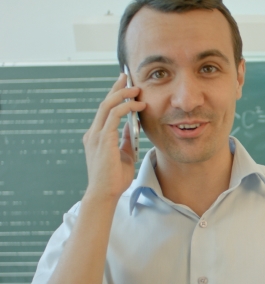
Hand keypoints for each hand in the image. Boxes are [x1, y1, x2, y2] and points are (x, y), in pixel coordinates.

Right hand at [82, 73, 145, 199]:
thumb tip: (131, 127)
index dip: (114, 95)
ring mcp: (97, 136)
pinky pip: (114, 116)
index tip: (124, 84)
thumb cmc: (114, 178)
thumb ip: (125, 139)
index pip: (105, 110)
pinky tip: (138, 105)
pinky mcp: (103, 140)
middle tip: (127, 76)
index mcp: (96, 136)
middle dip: (117, 88)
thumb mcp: (123, 154)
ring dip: (123, 95)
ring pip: (108, 106)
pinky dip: (126, 108)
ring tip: (136, 89)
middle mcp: (93, 133)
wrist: (105, 194)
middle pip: (105, 103)